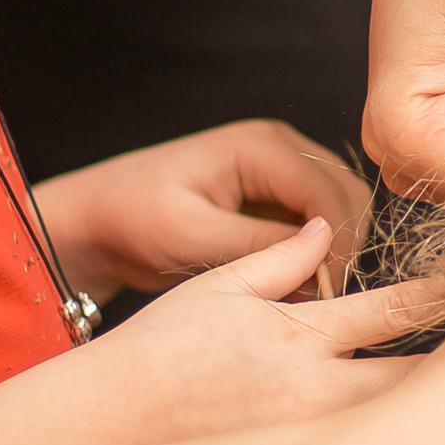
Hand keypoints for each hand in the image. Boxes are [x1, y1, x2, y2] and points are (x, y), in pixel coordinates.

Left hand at [33, 121, 371, 299]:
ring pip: (339, 209)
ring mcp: (279, 170)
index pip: (326, 189)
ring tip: (313, 295)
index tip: (329, 291)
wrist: (98, 220)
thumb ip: (258, 243)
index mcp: (258, 146)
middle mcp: (278, 148)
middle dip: (343, 244)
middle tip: (327, 298)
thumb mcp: (191, 235)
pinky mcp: (274, 196)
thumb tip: (321, 252)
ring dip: (334, 250)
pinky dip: (317, 254)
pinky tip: (299, 286)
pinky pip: (316, 223)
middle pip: (345, 193)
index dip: (337, 241)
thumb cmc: (131, 218)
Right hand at [97, 218, 444, 435]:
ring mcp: (307, 439)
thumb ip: (280, 256)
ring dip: (444, 416)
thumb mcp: (217, 286)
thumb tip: (329, 228)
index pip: (392, 310)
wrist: (108, 421)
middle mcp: (313, 391)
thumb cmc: (159, 350)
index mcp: (298, 335)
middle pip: (416, 380)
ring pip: (397, 429)